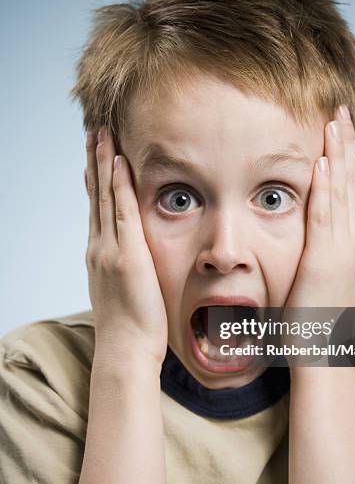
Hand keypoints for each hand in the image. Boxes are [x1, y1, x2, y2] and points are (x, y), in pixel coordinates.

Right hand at [84, 127, 167, 368]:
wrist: (124, 350)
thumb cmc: (129, 327)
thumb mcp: (123, 291)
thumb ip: (126, 270)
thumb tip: (133, 260)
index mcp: (101, 254)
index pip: (98, 209)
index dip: (96, 180)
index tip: (95, 157)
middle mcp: (100, 247)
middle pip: (97, 196)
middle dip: (94, 161)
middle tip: (93, 132)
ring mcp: (110, 250)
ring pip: (106, 198)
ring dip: (103, 163)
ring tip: (101, 134)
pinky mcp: (126, 255)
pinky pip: (122, 213)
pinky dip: (119, 187)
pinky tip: (118, 163)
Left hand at [284, 106, 354, 377]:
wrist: (324, 347)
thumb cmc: (320, 308)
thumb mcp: (330, 266)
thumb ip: (332, 237)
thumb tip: (328, 212)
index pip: (352, 186)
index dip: (346, 153)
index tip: (341, 126)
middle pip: (350, 182)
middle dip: (345, 144)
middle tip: (340, 111)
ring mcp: (344, 248)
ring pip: (341, 192)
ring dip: (337, 156)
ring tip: (334, 123)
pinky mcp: (326, 259)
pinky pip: (325, 217)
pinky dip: (325, 189)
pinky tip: (322, 165)